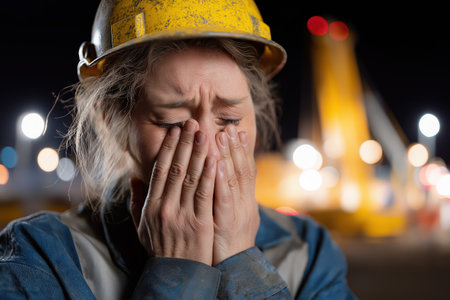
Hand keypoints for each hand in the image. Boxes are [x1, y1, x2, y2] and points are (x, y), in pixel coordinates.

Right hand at [129, 119, 215, 264]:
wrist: (175, 273)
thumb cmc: (159, 246)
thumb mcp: (141, 225)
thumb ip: (137, 200)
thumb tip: (134, 177)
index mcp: (151, 204)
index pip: (161, 170)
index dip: (169, 149)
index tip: (176, 131)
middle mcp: (165, 206)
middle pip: (177, 168)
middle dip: (186, 144)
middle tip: (193, 124)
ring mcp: (182, 214)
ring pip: (192, 178)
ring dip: (199, 154)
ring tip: (206, 134)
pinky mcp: (200, 222)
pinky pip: (205, 195)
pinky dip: (210, 176)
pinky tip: (215, 159)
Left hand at [212, 124, 259, 265]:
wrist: (236, 269)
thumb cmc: (230, 242)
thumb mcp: (234, 217)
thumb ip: (229, 197)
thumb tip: (225, 179)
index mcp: (245, 201)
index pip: (244, 170)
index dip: (241, 150)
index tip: (236, 131)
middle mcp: (244, 203)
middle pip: (240, 170)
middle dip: (235, 146)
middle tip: (229, 126)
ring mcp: (237, 212)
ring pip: (234, 179)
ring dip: (229, 156)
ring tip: (223, 135)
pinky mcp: (226, 223)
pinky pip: (224, 199)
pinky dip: (222, 180)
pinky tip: (218, 164)